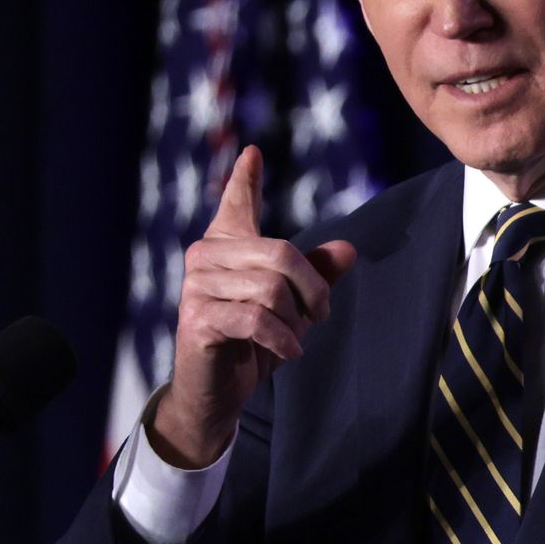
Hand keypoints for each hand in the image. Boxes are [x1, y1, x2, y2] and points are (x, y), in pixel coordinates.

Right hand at [151, 146, 357, 467]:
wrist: (218, 392)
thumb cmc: (253, 343)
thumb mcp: (294, 307)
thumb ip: (317, 275)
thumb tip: (348, 249)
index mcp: (227, 246)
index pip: (236, 203)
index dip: (246, 179)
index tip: (253, 151)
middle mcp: (206, 257)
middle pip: (282, 253)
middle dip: (312, 290)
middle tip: (319, 316)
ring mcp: (196, 287)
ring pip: (272, 288)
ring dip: (296, 321)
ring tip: (294, 338)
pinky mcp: (197, 319)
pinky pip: (256, 318)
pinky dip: (282, 339)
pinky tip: (288, 351)